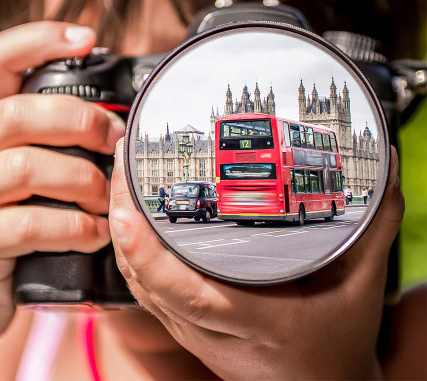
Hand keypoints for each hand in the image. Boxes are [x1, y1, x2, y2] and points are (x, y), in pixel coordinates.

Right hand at [0, 22, 123, 376]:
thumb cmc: (0, 219)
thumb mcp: (15, 171)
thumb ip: (48, 142)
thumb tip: (114, 121)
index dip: (40, 39)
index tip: (87, 37)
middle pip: (20, 113)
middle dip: (80, 121)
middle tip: (115, 140)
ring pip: (27, 168)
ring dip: (83, 181)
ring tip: (107, 198)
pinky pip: (29, 225)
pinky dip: (74, 227)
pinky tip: (95, 233)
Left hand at [109, 140, 403, 379]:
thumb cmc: (338, 342)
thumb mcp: (362, 287)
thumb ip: (373, 228)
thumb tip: (384, 170)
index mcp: (256, 323)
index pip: (186, 292)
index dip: (147, 254)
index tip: (128, 206)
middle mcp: (213, 331)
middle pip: (147, 280)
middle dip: (123, 220)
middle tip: (121, 163)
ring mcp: (193, 331)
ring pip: (138, 284)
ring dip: (121, 232)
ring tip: (121, 178)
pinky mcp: (187, 325)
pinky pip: (144, 289)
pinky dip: (130, 251)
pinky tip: (130, 216)